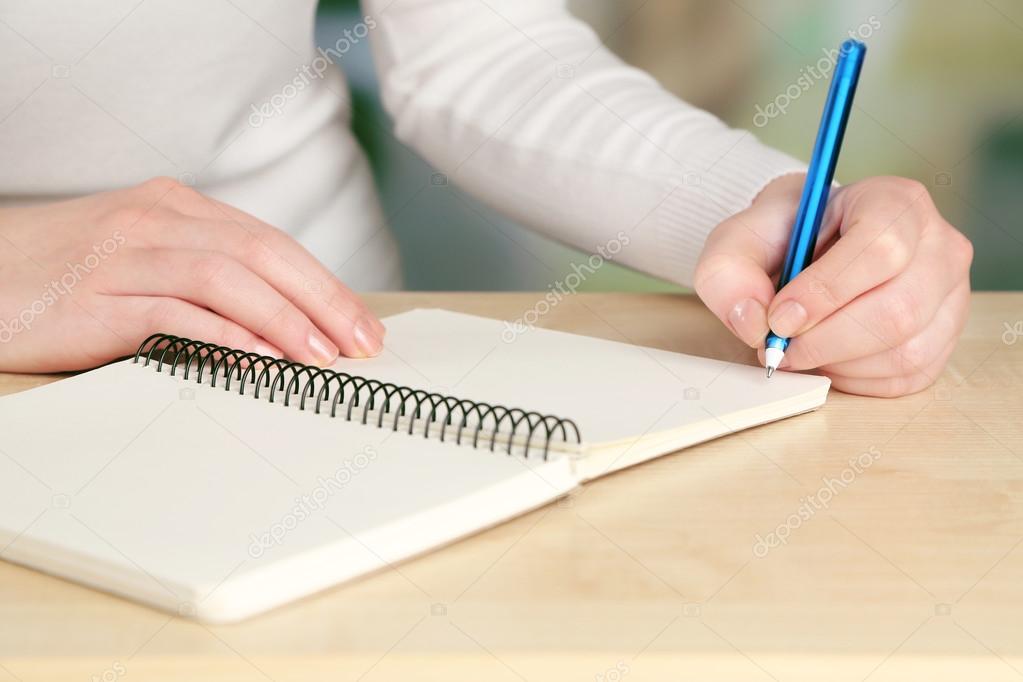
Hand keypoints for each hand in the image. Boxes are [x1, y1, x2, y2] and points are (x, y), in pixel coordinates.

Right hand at [0, 177, 385, 372]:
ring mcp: (124, 256)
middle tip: (363, 345)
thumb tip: (286, 322)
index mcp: (175, 207)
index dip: (325, 285)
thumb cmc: (67, 276)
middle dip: (324, 301)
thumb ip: (205, 275)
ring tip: (324, 357)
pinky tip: (262, 360)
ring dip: (285, 319)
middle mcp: (154, 220)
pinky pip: (175, 314)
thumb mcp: (144, 257)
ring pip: (226, 277)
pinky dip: (226, 336)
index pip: (272, 243)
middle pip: (262, 254)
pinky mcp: (95, 300)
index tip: (362, 325)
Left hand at [693, 174, 972, 396]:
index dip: (826, 292)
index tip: (779, 317)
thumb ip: (729, 271)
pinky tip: (829, 358)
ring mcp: (950, 295)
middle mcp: (938, 246)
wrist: (806, 247)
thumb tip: (752, 321)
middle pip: (898, 310)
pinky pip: (909, 376)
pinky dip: (858, 380)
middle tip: (780, 347)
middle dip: (826, 341)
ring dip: (838, 363)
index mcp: (895, 202)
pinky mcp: (944, 338)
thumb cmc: (783, 237)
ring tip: (800, 348)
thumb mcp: (740, 239)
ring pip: (905, 351)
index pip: (880, 250)